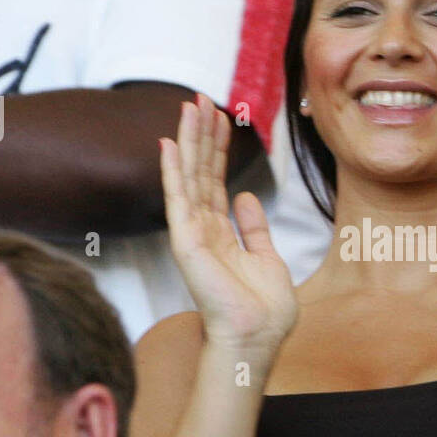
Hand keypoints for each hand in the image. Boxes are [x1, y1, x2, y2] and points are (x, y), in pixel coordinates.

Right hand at [160, 95, 297, 358]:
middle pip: (200, 172)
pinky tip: (169, 143)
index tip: (221, 118)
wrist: (257, 339)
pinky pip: (178, 198)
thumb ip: (254, 227)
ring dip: (189, 140)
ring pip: (189, 177)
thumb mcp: (267, 258)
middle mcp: (202, 231)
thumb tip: (247, 197)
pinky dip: (173, 170)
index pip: (215, 182)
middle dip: (201, 135)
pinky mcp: (186, 243)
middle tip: (200, 98)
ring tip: (189, 105)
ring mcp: (192, 235)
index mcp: (221, 235)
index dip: (218, 149)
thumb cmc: (264, 311)